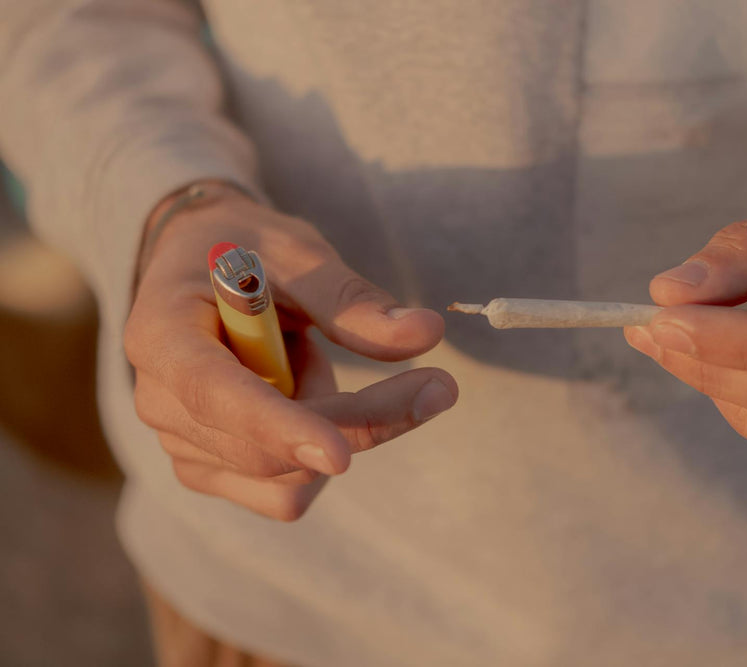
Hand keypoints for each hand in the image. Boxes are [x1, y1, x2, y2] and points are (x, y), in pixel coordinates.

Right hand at [125, 185, 457, 519]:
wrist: (201, 268)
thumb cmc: (246, 250)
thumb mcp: (297, 252)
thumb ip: (352, 298)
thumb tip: (426, 332)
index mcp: (161, 333)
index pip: (214, 394)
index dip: (278, 427)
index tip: (340, 455)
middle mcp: (158, 400)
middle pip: (268, 449)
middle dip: (359, 420)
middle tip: (437, 385)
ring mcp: (180, 444)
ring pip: (287, 479)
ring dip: (333, 423)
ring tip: (305, 357)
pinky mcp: (210, 471)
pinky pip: (286, 495)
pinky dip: (316, 454)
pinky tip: (300, 399)